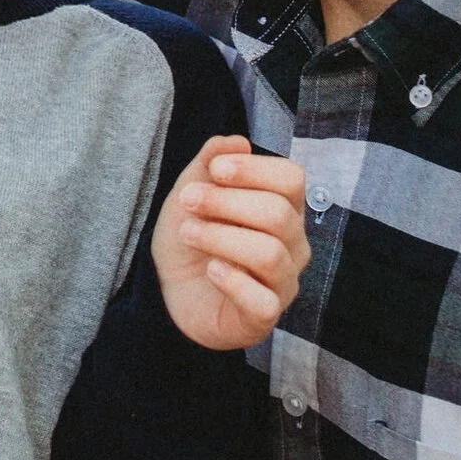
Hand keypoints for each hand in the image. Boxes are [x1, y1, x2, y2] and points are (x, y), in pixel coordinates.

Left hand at [151, 135, 307, 349]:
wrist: (167, 291)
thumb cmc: (192, 238)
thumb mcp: (191, 191)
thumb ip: (211, 162)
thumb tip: (237, 142)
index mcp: (283, 208)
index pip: (292, 179)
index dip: (254, 170)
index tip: (215, 170)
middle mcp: (293, 245)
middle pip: (279, 214)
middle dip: (226, 202)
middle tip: (188, 201)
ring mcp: (282, 283)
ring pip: (269, 253)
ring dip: (221, 237)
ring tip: (188, 233)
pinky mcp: (263, 317)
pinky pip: (263, 300)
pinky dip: (232, 281)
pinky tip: (210, 270)